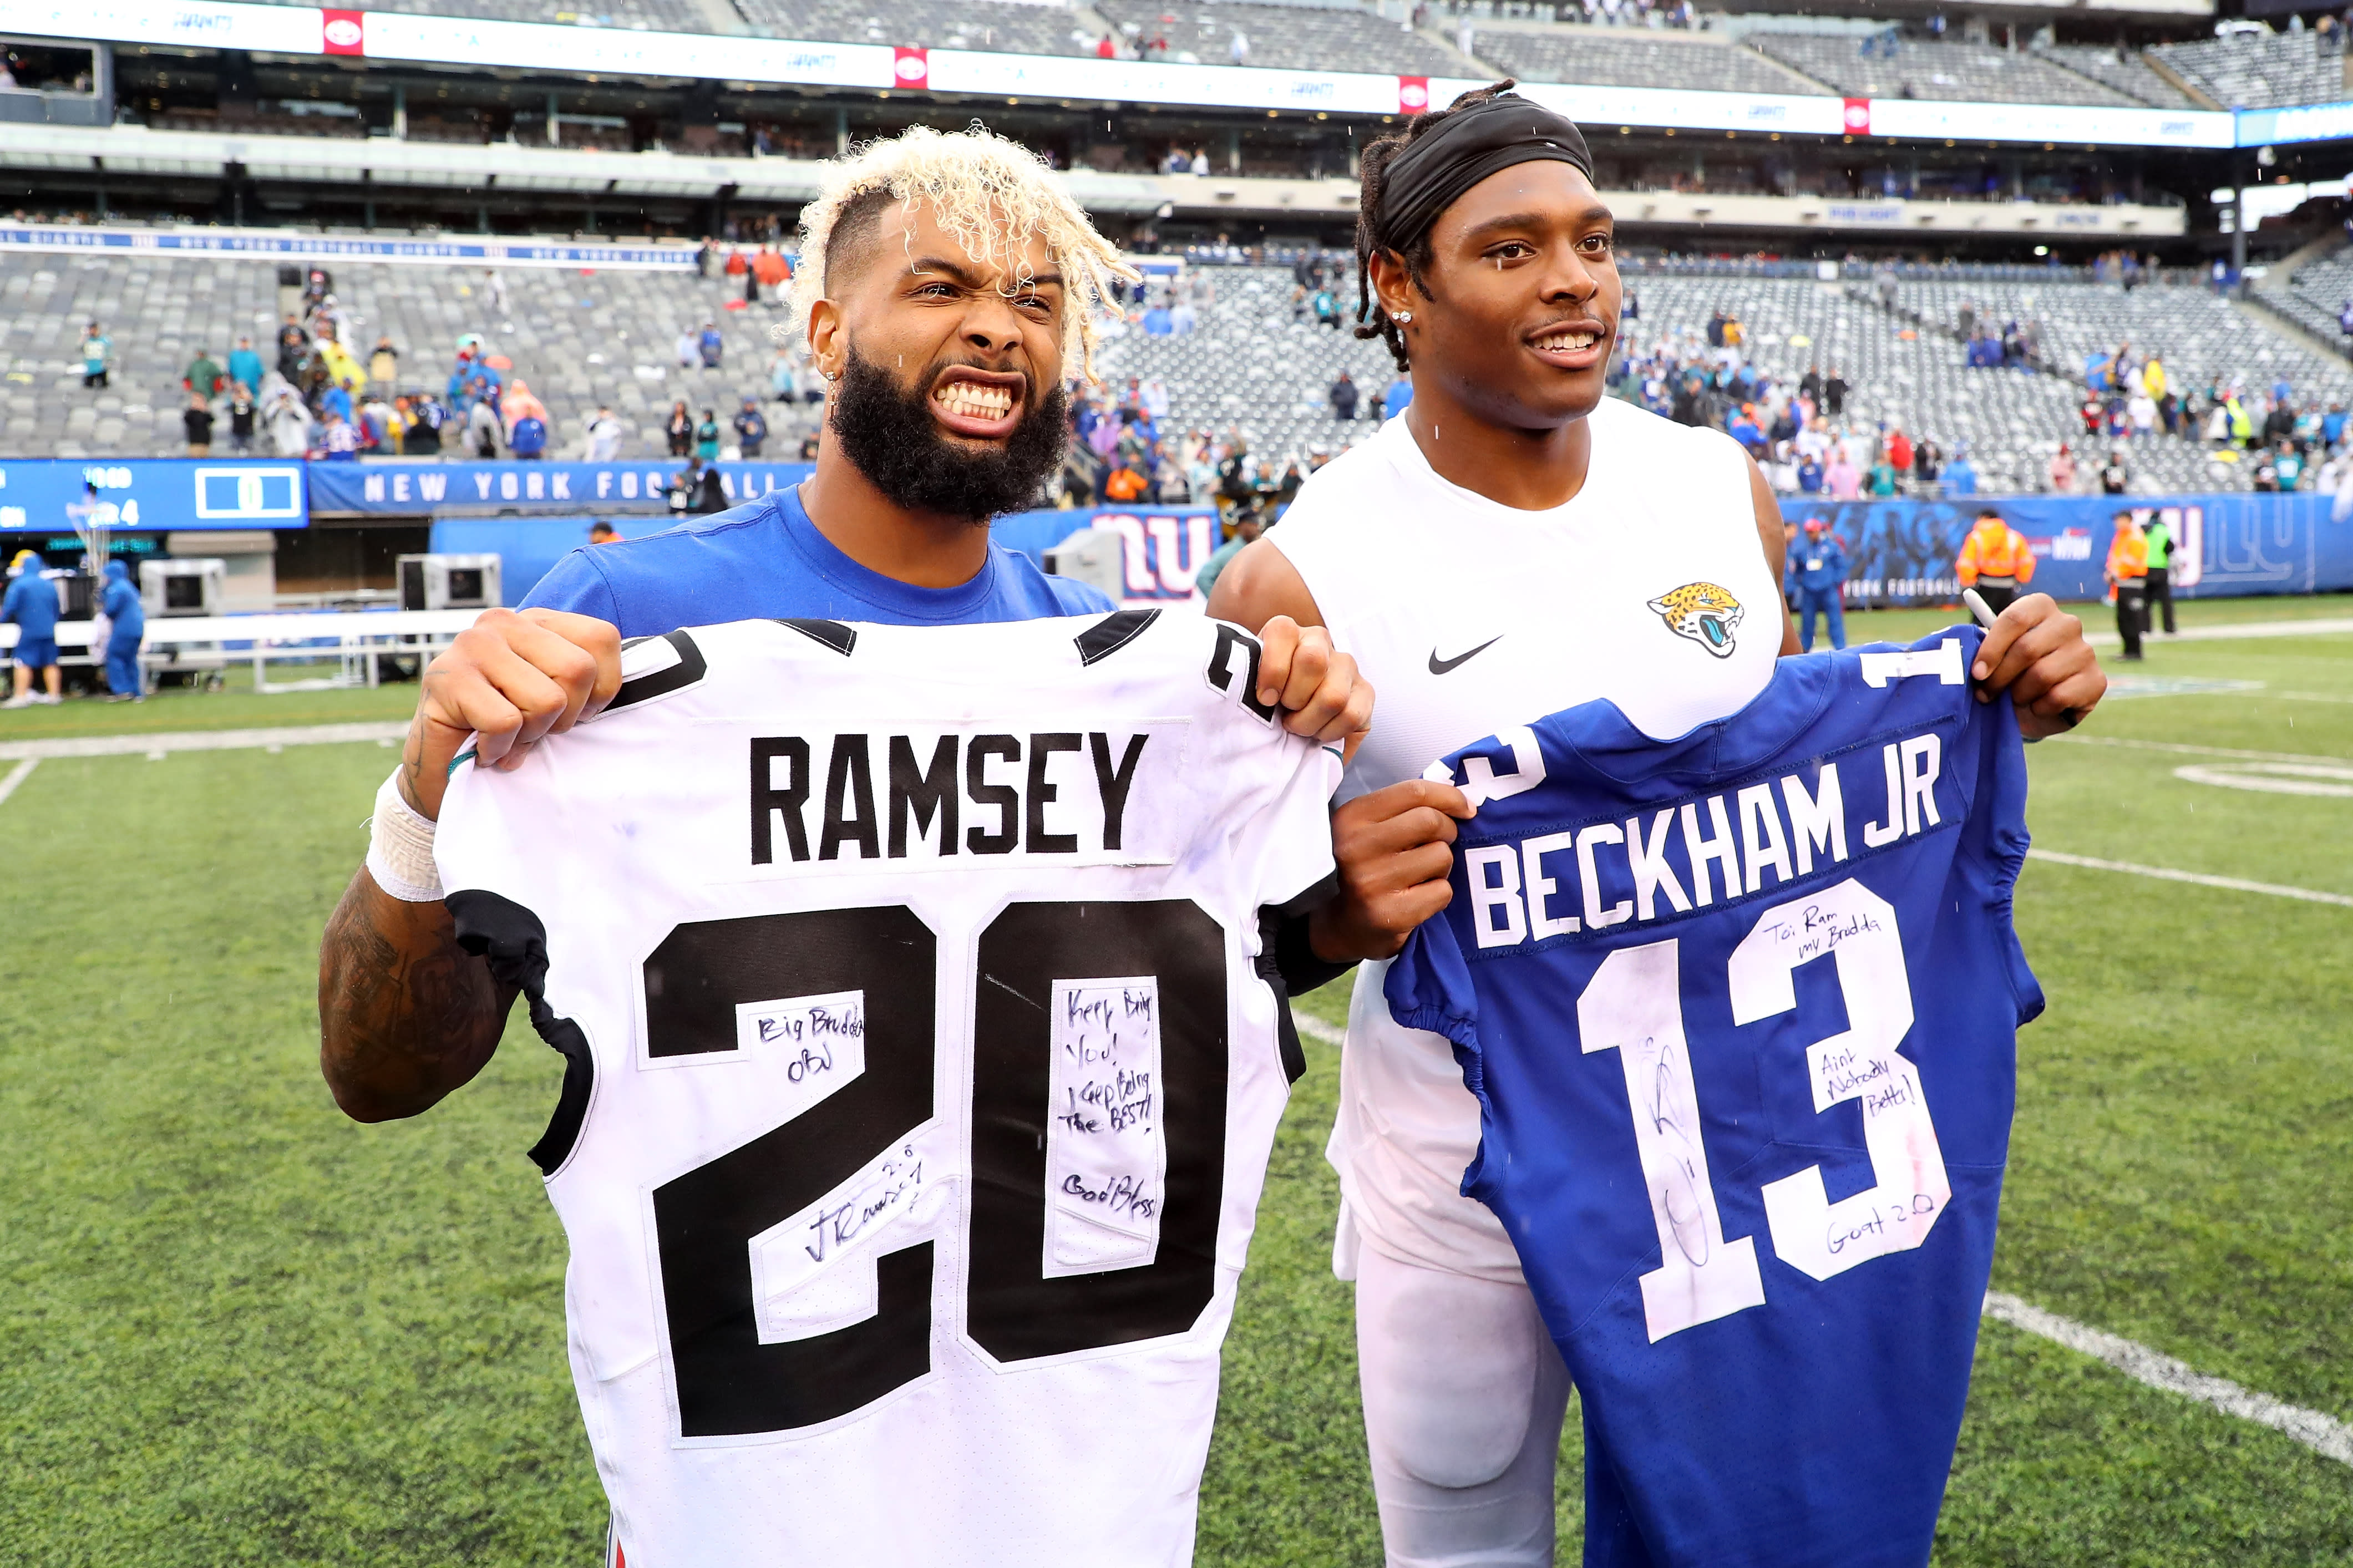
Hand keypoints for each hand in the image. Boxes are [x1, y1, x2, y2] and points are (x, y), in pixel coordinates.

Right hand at [398, 608, 622, 819]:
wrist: (441, 767)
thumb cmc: (509, 732)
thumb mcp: (560, 701)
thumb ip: (590, 684)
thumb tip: (653, 682)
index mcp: (539, 621)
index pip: (602, 638)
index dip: (601, 689)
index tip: (572, 712)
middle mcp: (506, 622)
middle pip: (578, 670)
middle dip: (564, 717)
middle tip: (533, 728)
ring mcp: (473, 645)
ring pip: (546, 700)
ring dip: (529, 735)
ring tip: (506, 736)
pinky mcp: (446, 677)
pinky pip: (506, 722)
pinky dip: (500, 748)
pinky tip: (484, 746)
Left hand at [1253, 615, 1373, 761]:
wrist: (1292, 721)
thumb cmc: (1266, 702)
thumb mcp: (1248, 688)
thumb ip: (1244, 682)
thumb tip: (1241, 697)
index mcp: (1287, 632)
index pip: (1283, 631)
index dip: (1273, 669)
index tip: (1265, 699)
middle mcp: (1319, 641)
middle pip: (1312, 661)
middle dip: (1293, 699)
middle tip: (1285, 713)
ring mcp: (1346, 664)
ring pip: (1332, 696)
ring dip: (1309, 723)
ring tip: (1299, 727)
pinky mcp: (1365, 691)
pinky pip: (1351, 715)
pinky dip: (1330, 732)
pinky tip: (1319, 733)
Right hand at [1308, 779, 1476, 962]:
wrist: (1341, 924)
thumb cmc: (1366, 866)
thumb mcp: (1370, 827)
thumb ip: (1405, 808)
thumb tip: (1463, 803)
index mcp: (1351, 818)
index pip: (1413, 792)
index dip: (1450, 797)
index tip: (1465, 808)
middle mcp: (1356, 847)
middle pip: (1431, 821)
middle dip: (1447, 831)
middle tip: (1438, 843)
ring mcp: (1371, 883)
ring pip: (1440, 856)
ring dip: (1441, 865)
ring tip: (1422, 873)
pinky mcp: (1389, 915)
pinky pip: (1442, 891)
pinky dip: (1438, 894)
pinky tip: (1418, 897)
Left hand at [1970, 593, 2106, 739]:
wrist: (2036, 706)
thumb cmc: (2009, 674)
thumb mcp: (1992, 657)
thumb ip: (1981, 647)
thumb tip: (1961, 647)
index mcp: (2040, 607)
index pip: (2015, 619)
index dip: (1991, 649)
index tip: (1977, 673)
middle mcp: (2068, 624)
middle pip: (2027, 649)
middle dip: (1999, 678)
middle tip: (1986, 694)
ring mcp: (2086, 651)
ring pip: (2042, 675)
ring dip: (2019, 694)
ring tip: (2015, 697)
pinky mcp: (2097, 680)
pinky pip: (2058, 696)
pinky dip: (2039, 708)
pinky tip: (2038, 705)